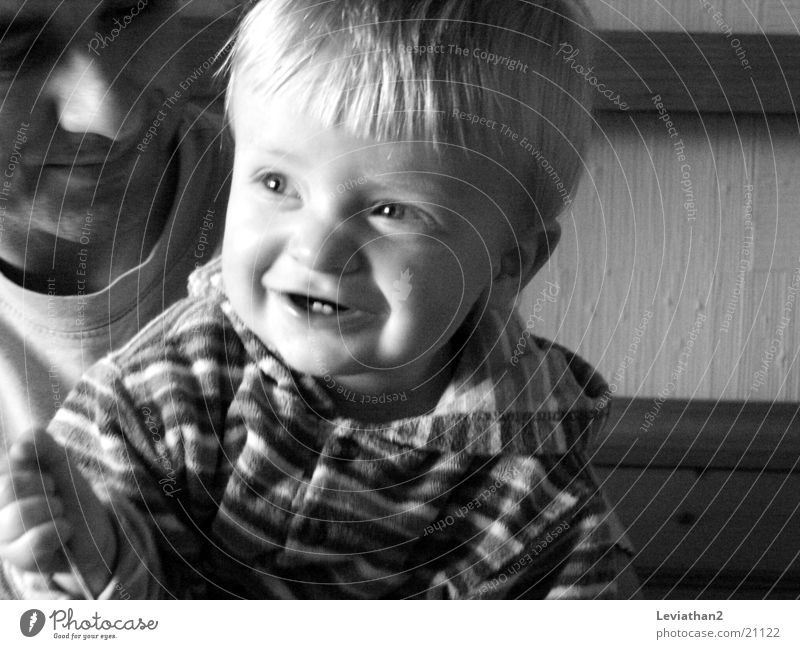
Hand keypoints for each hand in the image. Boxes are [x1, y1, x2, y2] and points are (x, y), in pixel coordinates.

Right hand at [0, 428, 117, 596]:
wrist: (94, 526)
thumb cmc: (68, 491)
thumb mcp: (59, 460)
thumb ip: (40, 443)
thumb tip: (18, 448)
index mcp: (0, 484)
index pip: (5, 466)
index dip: (34, 468)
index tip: (46, 477)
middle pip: (7, 487)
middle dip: (43, 486)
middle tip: (53, 494)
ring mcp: (2, 537)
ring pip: (19, 515)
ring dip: (53, 508)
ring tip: (59, 512)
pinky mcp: (19, 560)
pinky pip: (36, 540)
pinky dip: (59, 529)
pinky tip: (63, 530)